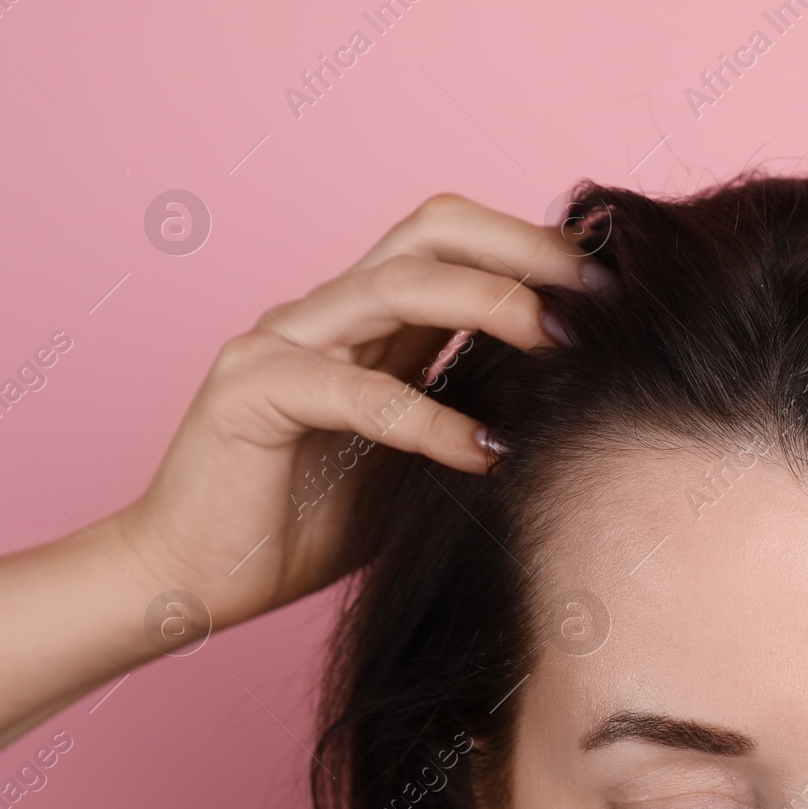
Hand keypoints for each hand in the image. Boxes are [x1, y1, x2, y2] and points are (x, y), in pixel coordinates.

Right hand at [110, 194, 609, 635]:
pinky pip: (354, 391)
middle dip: (525, 250)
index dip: (535, 246)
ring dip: (491, 305)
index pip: (456, 240)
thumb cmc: (310, 523)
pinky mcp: (250, 393)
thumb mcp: (421, 457)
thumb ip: (474, 408)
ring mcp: (281, 342)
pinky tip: (484, 452)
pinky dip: (429, 418)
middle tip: (600, 296)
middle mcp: (325, 312)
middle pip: (432, 230)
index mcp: (368, 320)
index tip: (612, 283)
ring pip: (396, 287)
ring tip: (561, 345)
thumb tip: (579, 394)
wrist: (195, 578)